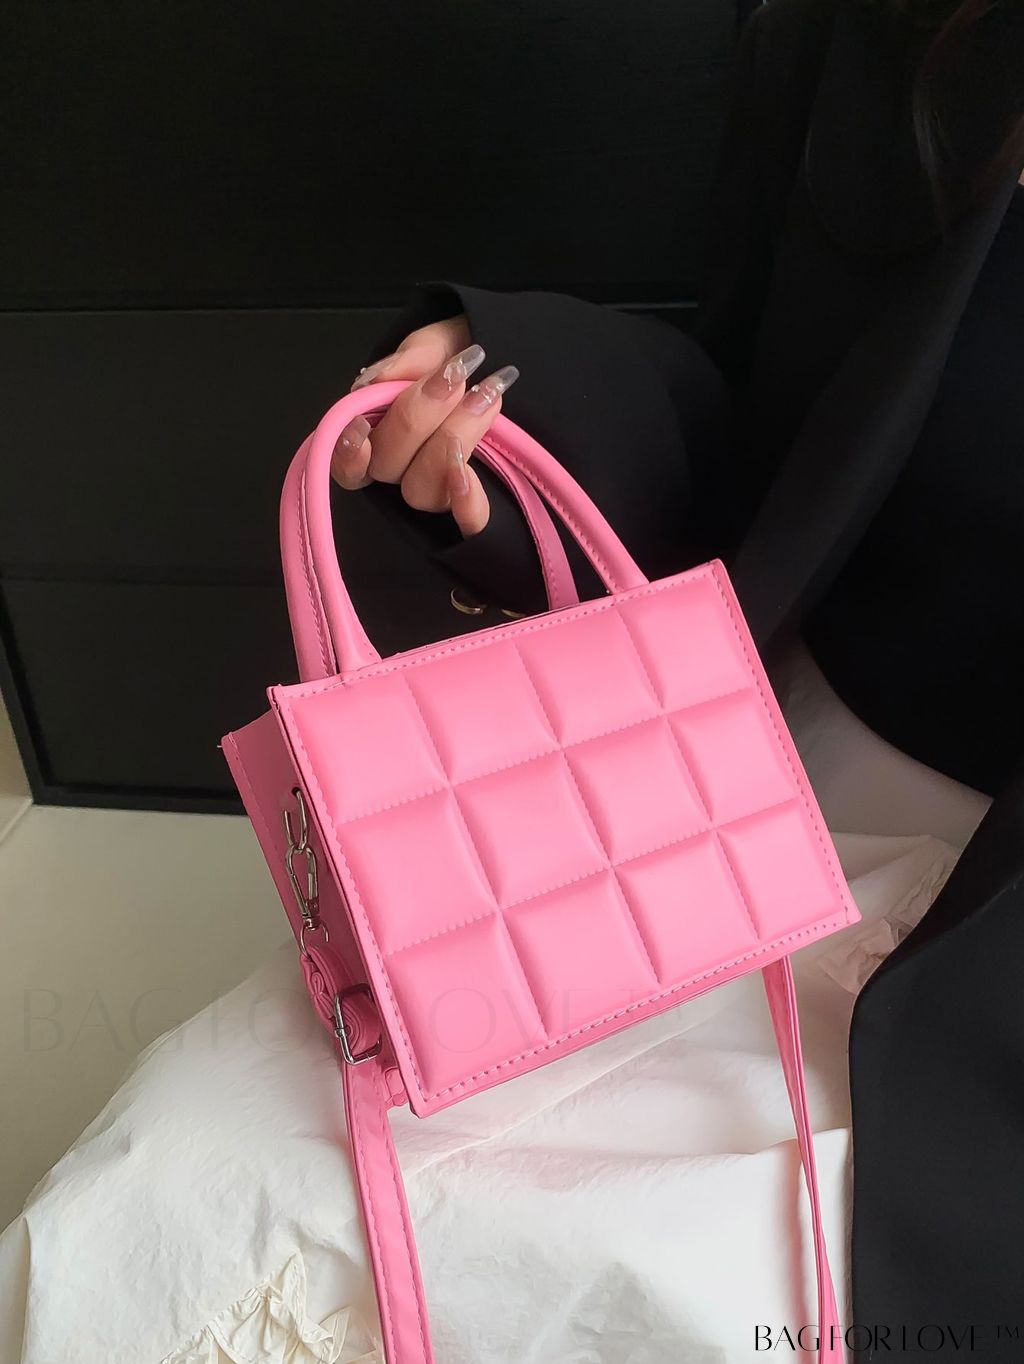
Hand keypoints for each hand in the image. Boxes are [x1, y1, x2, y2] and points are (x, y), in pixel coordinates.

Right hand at [332, 316, 517, 535]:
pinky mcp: (475, 504)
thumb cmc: (466, 357)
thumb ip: (414, 356)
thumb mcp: (442, 342)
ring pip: (422, 490)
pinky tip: (470, 475)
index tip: (359, 424)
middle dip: (416, 418)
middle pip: (387, 467)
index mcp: (382, 432)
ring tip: (485, 396)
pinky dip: (466, 503)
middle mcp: (403, 468)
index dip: (347, 451)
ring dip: (450, 440)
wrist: (513, 365)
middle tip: (454, 376)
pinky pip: (468, 520)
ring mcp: (438, 489)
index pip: (348, 461)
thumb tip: (378, 379)